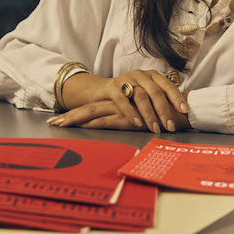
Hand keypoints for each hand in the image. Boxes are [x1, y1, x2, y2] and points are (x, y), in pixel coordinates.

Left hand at [47, 99, 190, 131]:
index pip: (93, 108)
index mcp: (119, 104)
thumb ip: (133, 119)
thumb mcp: (145, 119)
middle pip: (88, 109)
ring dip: (75, 119)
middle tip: (51, 122)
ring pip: (93, 112)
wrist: (182, 110)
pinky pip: (107, 120)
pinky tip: (81, 126)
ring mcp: (122, 109)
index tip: (60, 118)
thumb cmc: (164, 115)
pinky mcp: (128, 117)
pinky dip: (93, 124)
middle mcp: (118, 104)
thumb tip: (122, 128)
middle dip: (68, 116)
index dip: (76, 113)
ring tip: (58, 124)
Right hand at [58, 69, 188, 133]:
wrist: (102, 91)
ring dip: (149, 114)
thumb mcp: (146, 94)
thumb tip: (182, 115)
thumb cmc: (129, 96)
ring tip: (155, 128)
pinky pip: (122, 100)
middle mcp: (140, 75)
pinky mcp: (112, 86)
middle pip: (156, 92)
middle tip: (170, 126)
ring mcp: (126, 79)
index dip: (177, 98)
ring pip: (141, 96)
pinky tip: (137, 123)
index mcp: (152, 76)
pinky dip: (130, 112)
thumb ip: (160, 101)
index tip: (185, 111)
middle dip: (164, 110)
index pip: (168, 85)